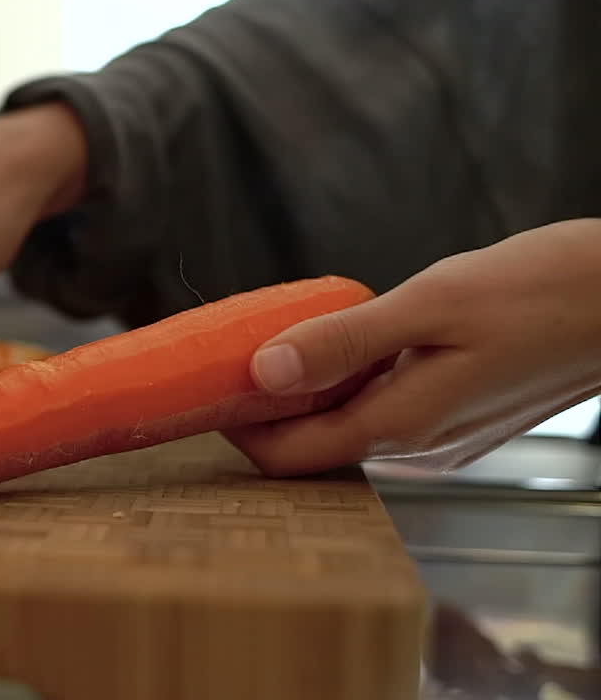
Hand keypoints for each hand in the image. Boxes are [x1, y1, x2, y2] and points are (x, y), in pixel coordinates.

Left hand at [226, 218, 600, 474]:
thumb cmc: (545, 291)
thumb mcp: (434, 304)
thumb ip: (345, 341)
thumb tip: (261, 370)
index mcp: (403, 425)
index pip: (287, 455)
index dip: (235, 425)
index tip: (200, 384)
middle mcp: (417, 445)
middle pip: (310, 445)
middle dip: (262, 408)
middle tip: (226, 354)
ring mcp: (441, 436)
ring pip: (344, 425)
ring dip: (305, 390)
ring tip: (276, 338)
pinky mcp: (458, 416)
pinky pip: (380, 408)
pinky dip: (347, 381)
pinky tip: (344, 341)